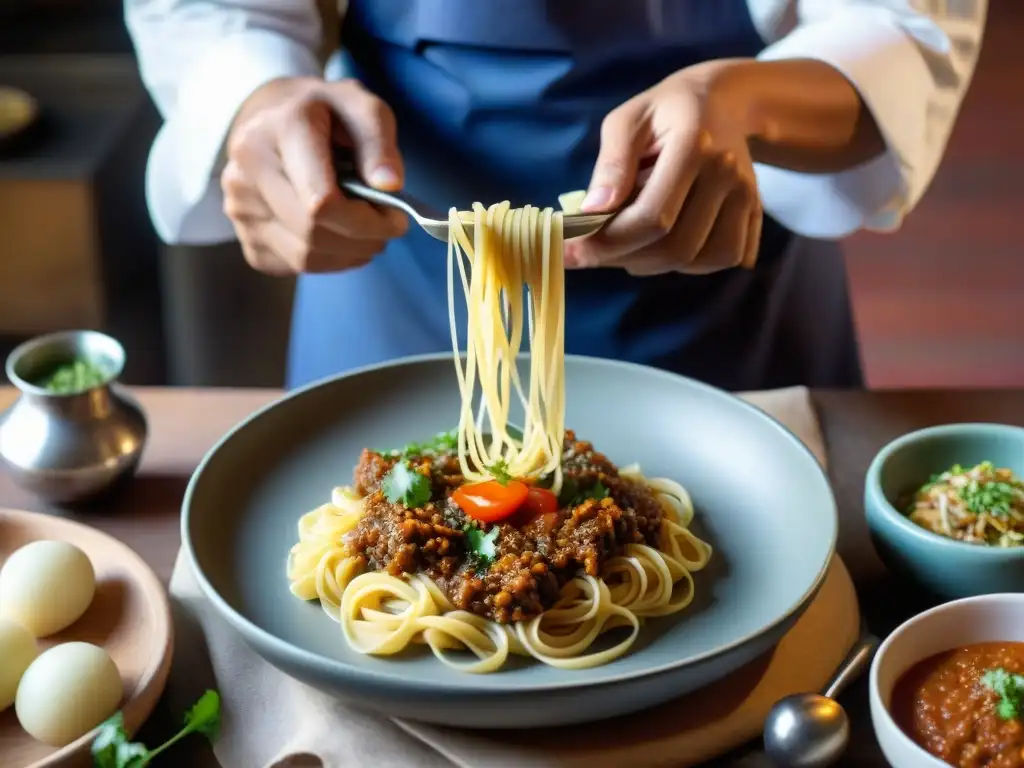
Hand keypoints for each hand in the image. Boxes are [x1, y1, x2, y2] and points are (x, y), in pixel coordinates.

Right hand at [222, 77, 408, 274]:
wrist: (274, 119)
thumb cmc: (326, 113)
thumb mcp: (361, 107)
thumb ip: (379, 143)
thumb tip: (390, 186)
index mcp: (280, 130)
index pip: (321, 201)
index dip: (366, 221)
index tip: (395, 218)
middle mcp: (247, 170)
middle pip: (313, 234)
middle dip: (362, 239)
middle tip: (388, 228)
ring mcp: (239, 206)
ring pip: (304, 257)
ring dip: (349, 254)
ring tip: (369, 233)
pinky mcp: (245, 236)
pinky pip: (294, 266)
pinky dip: (330, 260)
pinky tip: (342, 237)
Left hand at [566, 60, 762, 275]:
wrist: (723, 102)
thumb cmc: (665, 110)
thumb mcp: (627, 120)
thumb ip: (611, 165)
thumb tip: (590, 212)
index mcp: (694, 144)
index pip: (653, 217)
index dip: (609, 243)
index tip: (573, 251)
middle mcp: (727, 173)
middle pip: (677, 247)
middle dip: (626, 259)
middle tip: (592, 253)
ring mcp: (746, 195)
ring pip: (701, 260)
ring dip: (656, 265)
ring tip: (629, 245)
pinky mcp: (754, 211)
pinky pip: (726, 257)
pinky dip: (690, 264)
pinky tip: (663, 244)